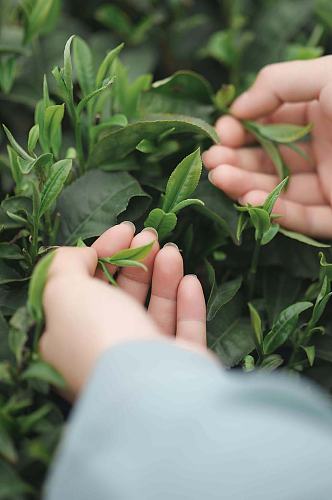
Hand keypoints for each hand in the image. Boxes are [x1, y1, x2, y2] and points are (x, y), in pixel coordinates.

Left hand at [40, 222, 205, 394]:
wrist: (151, 390)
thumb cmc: (99, 336)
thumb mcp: (63, 292)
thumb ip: (66, 266)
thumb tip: (84, 253)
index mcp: (72, 338)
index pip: (86, 287)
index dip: (104, 253)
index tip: (126, 230)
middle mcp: (107, 351)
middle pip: (123, 296)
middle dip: (137, 261)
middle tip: (152, 236)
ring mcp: (146, 361)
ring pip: (156, 310)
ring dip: (165, 276)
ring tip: (173, 251)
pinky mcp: (179, 366)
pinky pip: (185, 330)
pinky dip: (188, 304)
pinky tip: (191, 280)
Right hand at [203, 56, 331, 238]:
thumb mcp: (327, 77)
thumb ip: (278, 83)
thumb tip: (238, 108)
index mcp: (323, 113)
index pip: (271, 125)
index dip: (242, 129)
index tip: (222, 133)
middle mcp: (324, 150)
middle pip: (269, 160)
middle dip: (236, 160)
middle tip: (210, 162)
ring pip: (280, 191)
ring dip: (246, 186)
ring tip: (219, 178)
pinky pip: (303, 218)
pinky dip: (274, 211)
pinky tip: (248, 199)